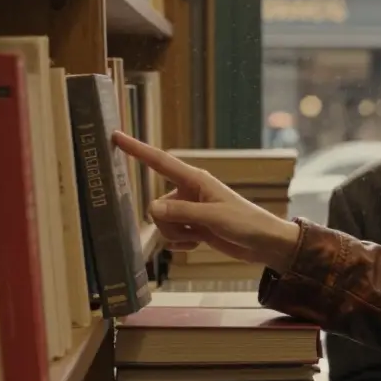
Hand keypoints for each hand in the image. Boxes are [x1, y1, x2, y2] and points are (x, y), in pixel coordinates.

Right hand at [111, 131, 300, 270]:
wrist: (265, 244)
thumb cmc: (246, 223)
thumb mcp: (214, 217)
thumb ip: (182, 212)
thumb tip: (151, 208)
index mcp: (195, 180)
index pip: (159, 161)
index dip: (136, 149)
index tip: (115, 136)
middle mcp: (188, 192)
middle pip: (155, 206)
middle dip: (168, 223)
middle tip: (194, 229)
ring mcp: (189, 210)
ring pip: (162, 224)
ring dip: (177, 234)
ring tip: (200, 236)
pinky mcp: (192, 226)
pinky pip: (171, 237)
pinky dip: (182, 243)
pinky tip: (200, 243)